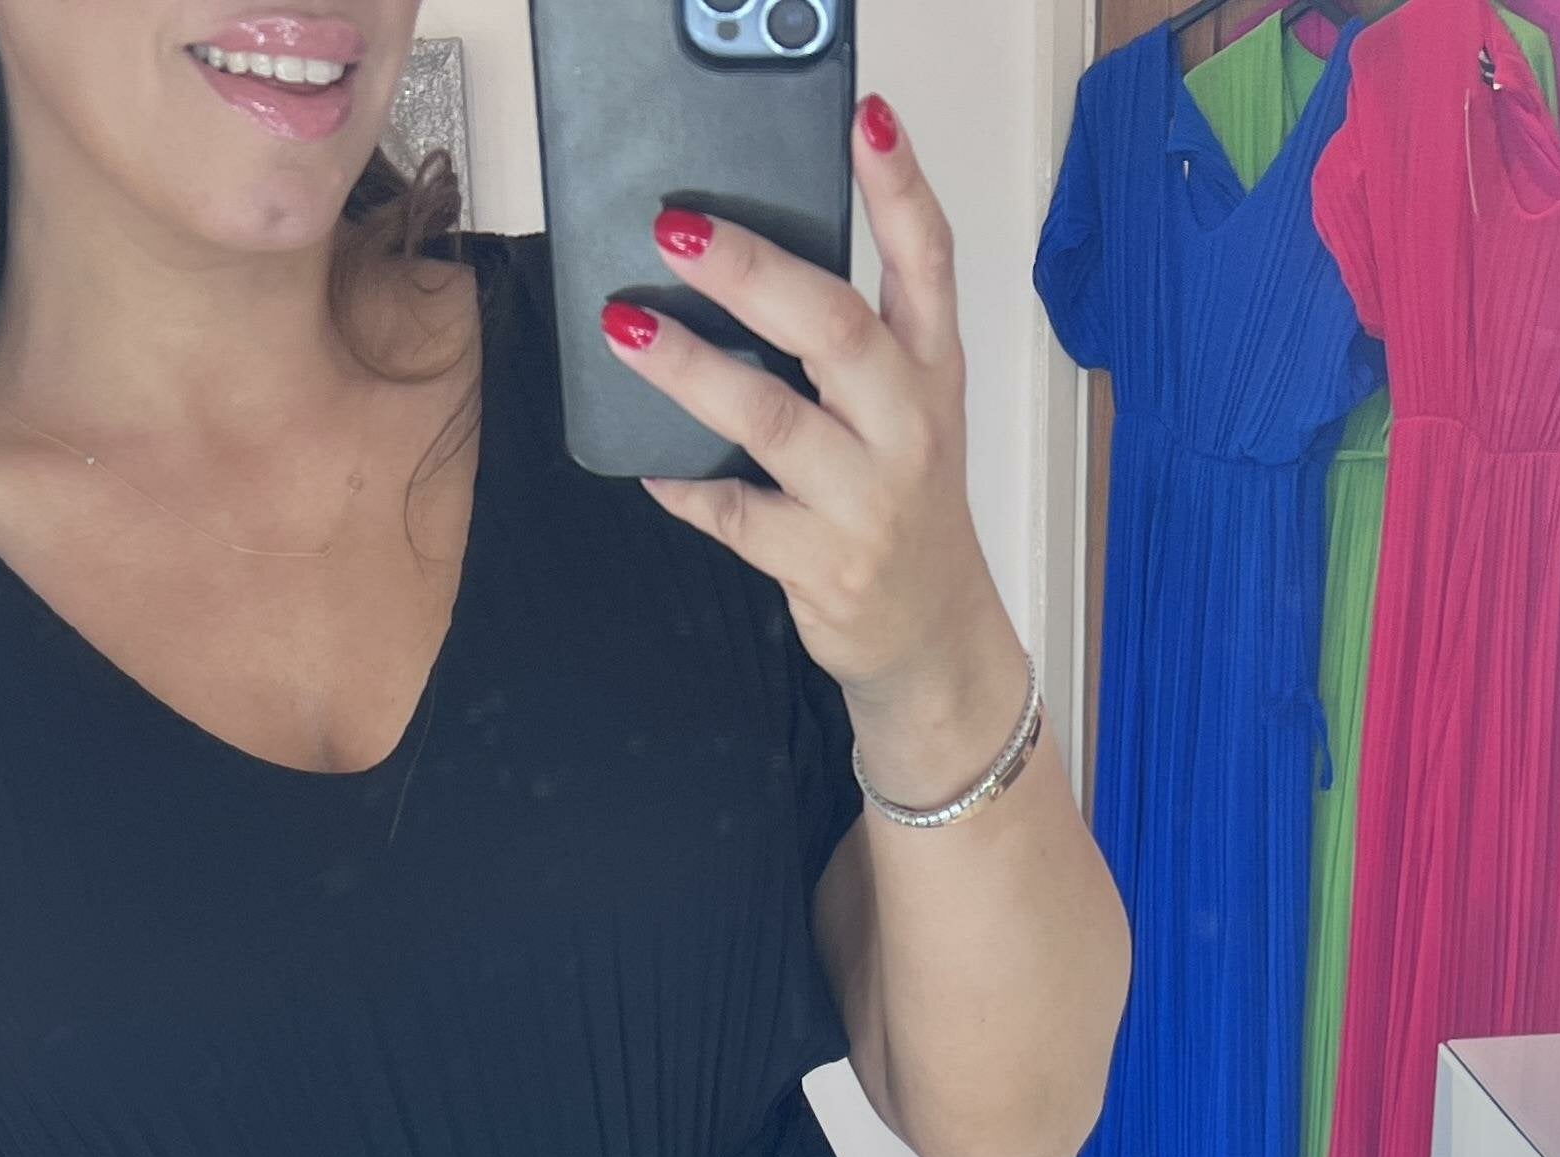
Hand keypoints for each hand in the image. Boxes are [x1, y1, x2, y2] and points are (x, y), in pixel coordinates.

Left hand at [602, 95, 1025, 783]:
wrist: (932, 635)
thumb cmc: (901, 503)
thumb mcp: (909, 410)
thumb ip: (858, 339)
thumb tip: (744, 260)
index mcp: (932, 371)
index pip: (929, 261)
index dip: (900, 187)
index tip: (866, 117)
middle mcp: (908, 428)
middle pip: (835, 330)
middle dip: (753, 272)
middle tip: (676, 232)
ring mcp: (867, 501)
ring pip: (772, 422)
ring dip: (691, 371)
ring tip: (626, 328)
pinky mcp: (824, 566)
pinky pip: (735, 515)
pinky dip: (686, 486)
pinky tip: (647, 464)